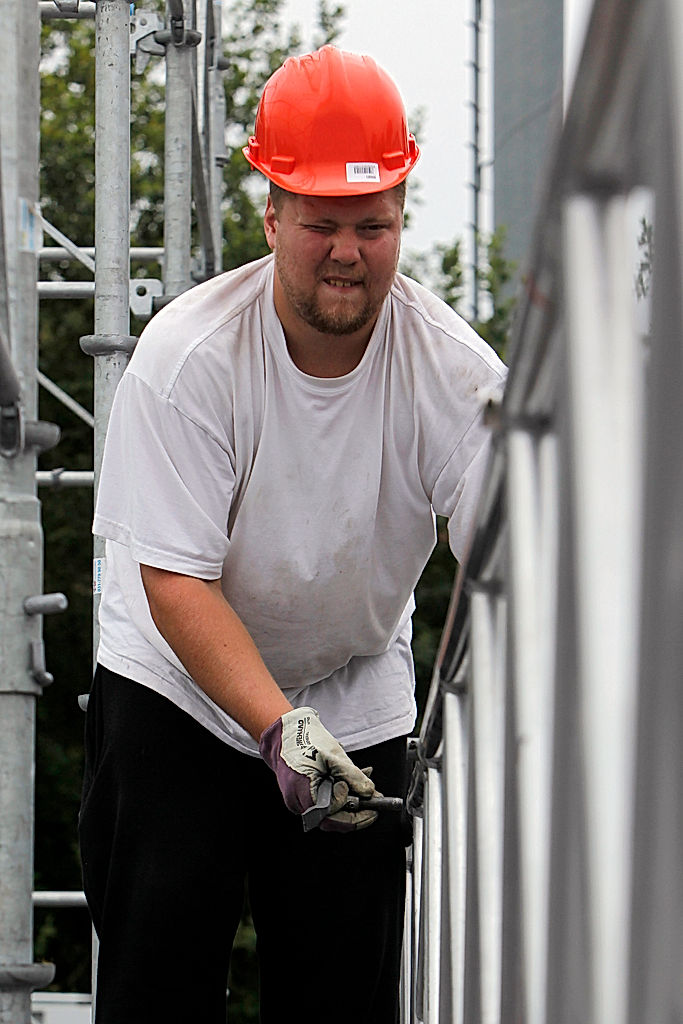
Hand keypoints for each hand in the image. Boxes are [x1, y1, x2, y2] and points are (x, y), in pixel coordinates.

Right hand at [259, 707, 376, 830]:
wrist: (285, 728)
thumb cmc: (304, 738)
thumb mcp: (333, 755)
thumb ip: (352, 775)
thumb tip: (368, 792)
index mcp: (302, 794)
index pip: (333, 817)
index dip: (355, 814)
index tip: (372, 804)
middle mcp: (298, 801)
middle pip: (332, 817)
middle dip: (355, 808)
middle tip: (374, 799)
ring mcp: (299, 798)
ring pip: (330, 807)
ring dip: (350, 798)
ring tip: (365, 785)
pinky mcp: (303, 791)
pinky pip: (324, 798)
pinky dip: (340, 790)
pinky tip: (352, 778)